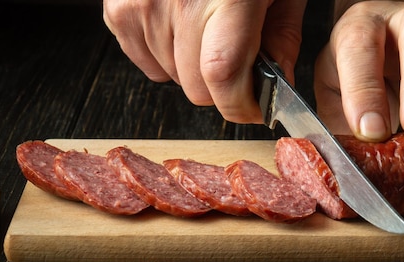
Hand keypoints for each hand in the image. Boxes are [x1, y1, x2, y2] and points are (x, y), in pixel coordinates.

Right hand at [103, 0, 305, 123]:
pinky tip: (182, 30)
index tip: (253, 108)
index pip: (223, 76)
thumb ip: (282, 35)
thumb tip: (276, 82)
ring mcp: (144, 3)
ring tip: (208, 31)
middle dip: (222, 88)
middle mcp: (181, 0)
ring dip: (193, 69)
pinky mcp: (120, 5)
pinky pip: (144, 60)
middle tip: (237, 63)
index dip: (240, 105)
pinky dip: (164, 56)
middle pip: (196, 87)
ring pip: (171, 77)